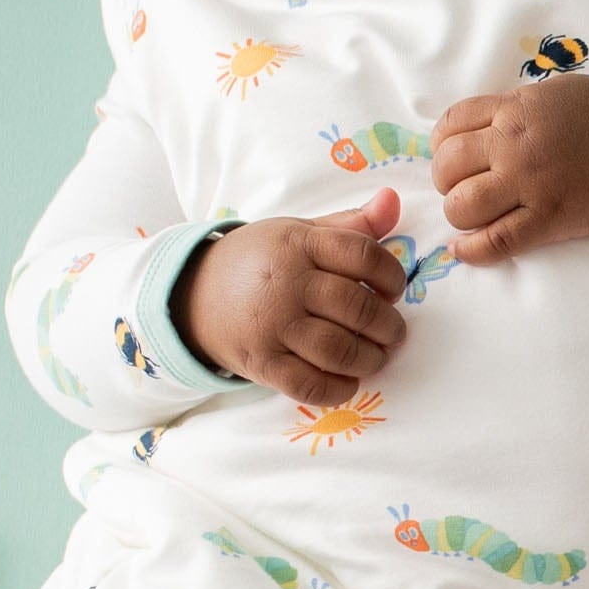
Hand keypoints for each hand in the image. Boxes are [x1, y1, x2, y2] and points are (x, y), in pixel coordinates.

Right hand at [169, 190, 406, 402]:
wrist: (195, 295)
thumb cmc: (262, 262)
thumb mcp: (300, 232)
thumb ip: (351, 223)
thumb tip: (393, 200)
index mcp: (299, 244)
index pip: (363, 255)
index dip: (392, 276)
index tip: (392, 289)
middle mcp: (286, 284)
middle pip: (357, 307)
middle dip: (388, 326)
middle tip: (393, 332)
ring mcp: (272, 326)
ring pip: (339, 349)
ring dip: (370, 359)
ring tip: (377, 356)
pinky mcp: (262, 363)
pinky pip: (310, 384)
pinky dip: (339, 388)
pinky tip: (349, 380)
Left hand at [431, 76, 588, 266]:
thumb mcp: (551, 95)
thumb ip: (513, 110)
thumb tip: (480, 131)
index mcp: (514, 109)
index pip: (449, 126)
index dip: (442, 146)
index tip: (456, 158)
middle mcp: (514, 143)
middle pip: (447, 168)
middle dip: (448, 182)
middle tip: (467, 189)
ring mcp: (531, 183)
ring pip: (462, 206)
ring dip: (459, 214)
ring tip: (475, 216)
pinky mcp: (551, 218)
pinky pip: (496, 241)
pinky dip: (471, 251)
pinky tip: (466, 250)